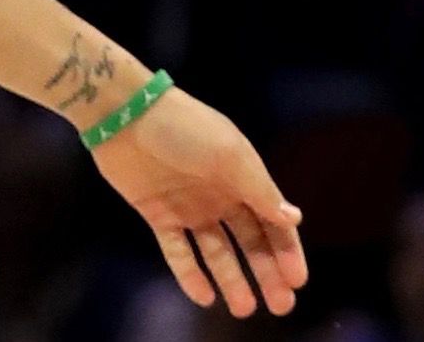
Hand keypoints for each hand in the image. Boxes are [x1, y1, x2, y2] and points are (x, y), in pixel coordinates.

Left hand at [88, 84, 308, 317]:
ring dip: (231, 279)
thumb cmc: (185, 129)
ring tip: (243, 309)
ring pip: (217, 251)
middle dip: (266, 273)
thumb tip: (293, 218)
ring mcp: (189, 207)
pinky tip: (203, 296)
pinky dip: (190, 274)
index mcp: (243, 178)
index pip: (273, 222)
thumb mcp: (230, 156)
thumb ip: (260, 190)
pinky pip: (178, 250)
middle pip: (250, 242)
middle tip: (280, 306)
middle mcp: (220, 195)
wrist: (125, 114)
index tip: (297, 281)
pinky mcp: (158, 213)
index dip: (286, 251)